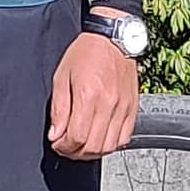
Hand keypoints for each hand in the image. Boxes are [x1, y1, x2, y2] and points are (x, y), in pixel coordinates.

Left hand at [49, 23, 139, 160]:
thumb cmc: (86, 52)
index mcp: (88, 95)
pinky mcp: (133, 109)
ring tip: (81, 145)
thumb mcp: (62, 76)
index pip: (76, 137)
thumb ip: (58, 108)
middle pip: (93, 146)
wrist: (113, 38)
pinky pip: (124, 138)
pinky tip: (99, 138)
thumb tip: (56, 134)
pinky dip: (110, 145)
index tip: (57, 142)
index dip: (63, 146)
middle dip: (75, 152)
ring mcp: (123, 108)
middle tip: (65, 146)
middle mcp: (109, 104)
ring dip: (92, 152)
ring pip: (109, 146)